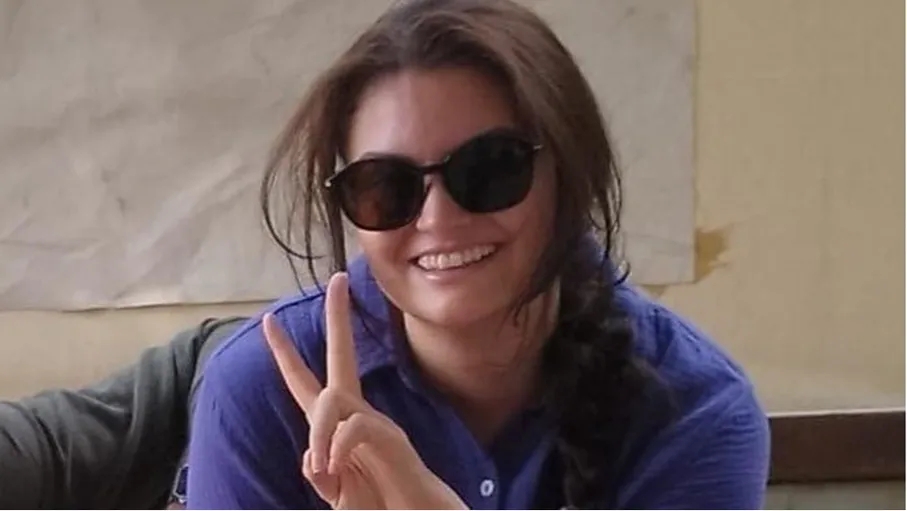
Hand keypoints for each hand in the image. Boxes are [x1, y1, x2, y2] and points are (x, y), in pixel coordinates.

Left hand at [262, 272, 466, 509]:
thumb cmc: (378, 503)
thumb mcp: (336, 489)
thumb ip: (320, 471)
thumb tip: (310, 457)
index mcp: (339, 424)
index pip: (307, 381)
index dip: (286, 353)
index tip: (268, 320)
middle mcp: (359, 414)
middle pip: (342, 355)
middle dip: (338, 317)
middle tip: (337, 281)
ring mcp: (378, 424)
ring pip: (335, 399)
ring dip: (319, 433)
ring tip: (326, 469)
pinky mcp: (392, 440)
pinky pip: (355, 427)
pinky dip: (337, 448)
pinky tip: (337, 469)